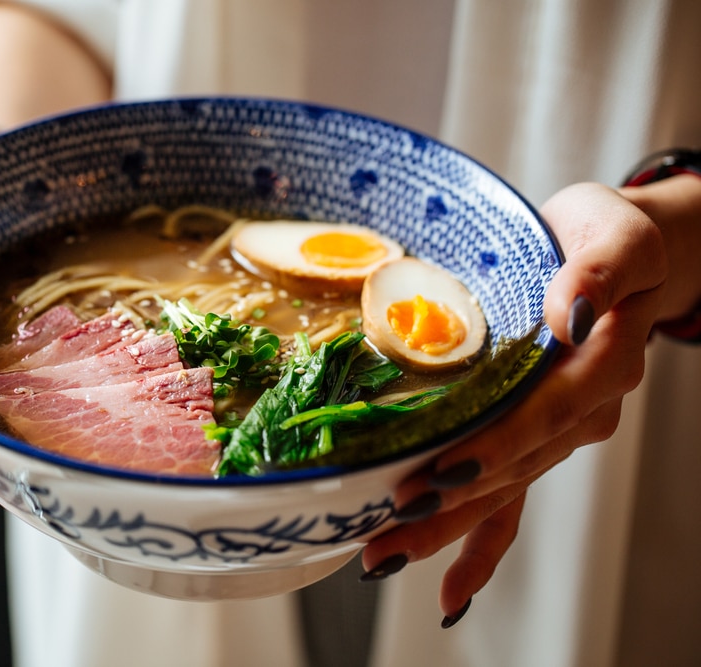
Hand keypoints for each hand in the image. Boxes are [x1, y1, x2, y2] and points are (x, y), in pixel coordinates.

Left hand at [359, 179, 699, 625]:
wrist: (616, 257)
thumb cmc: (602, 235)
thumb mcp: (610, 234)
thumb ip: (598, 272)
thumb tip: (572, 317)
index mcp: (599, 361)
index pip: (544, 412)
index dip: (495, 445)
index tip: (440, 472)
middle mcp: (581, 408)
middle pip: (513, 466)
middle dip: (450, 502)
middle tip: (388, 527)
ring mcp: (557, 431)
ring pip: (502, 490)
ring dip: (445, 528)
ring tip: (384, 557)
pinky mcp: (535, 439)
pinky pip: (513, 502)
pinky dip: (481, 547)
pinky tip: (450, 594)